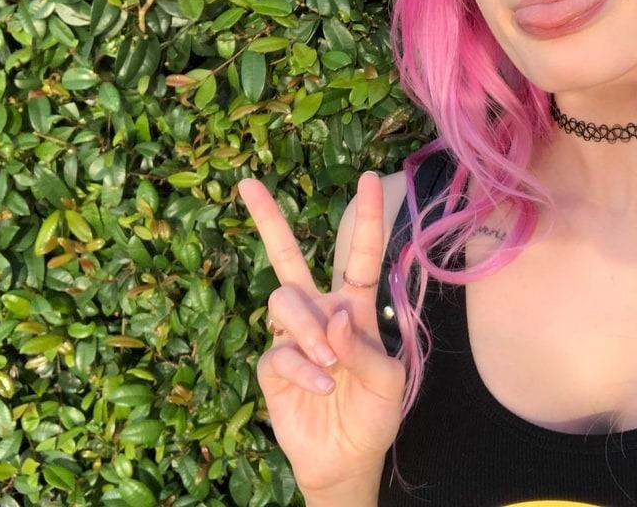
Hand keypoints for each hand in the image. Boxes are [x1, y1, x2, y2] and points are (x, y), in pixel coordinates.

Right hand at [238, 172, 405, 493]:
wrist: (346, 459)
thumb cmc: (373, 414)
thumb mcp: (388, 381)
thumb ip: (366, 348)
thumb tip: (335, 317)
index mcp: (355, 306)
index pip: (360, 254)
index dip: (367, 217)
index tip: (372, 178)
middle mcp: (319, 312)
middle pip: (288, 257)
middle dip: (268, 220)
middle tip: (247, 184)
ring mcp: (292, 337)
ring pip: (283, 301)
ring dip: (308, 329)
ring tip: (331, 364)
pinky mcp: (272, 366)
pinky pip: (279, 351)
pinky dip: (304, 368)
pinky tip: (323, 385)